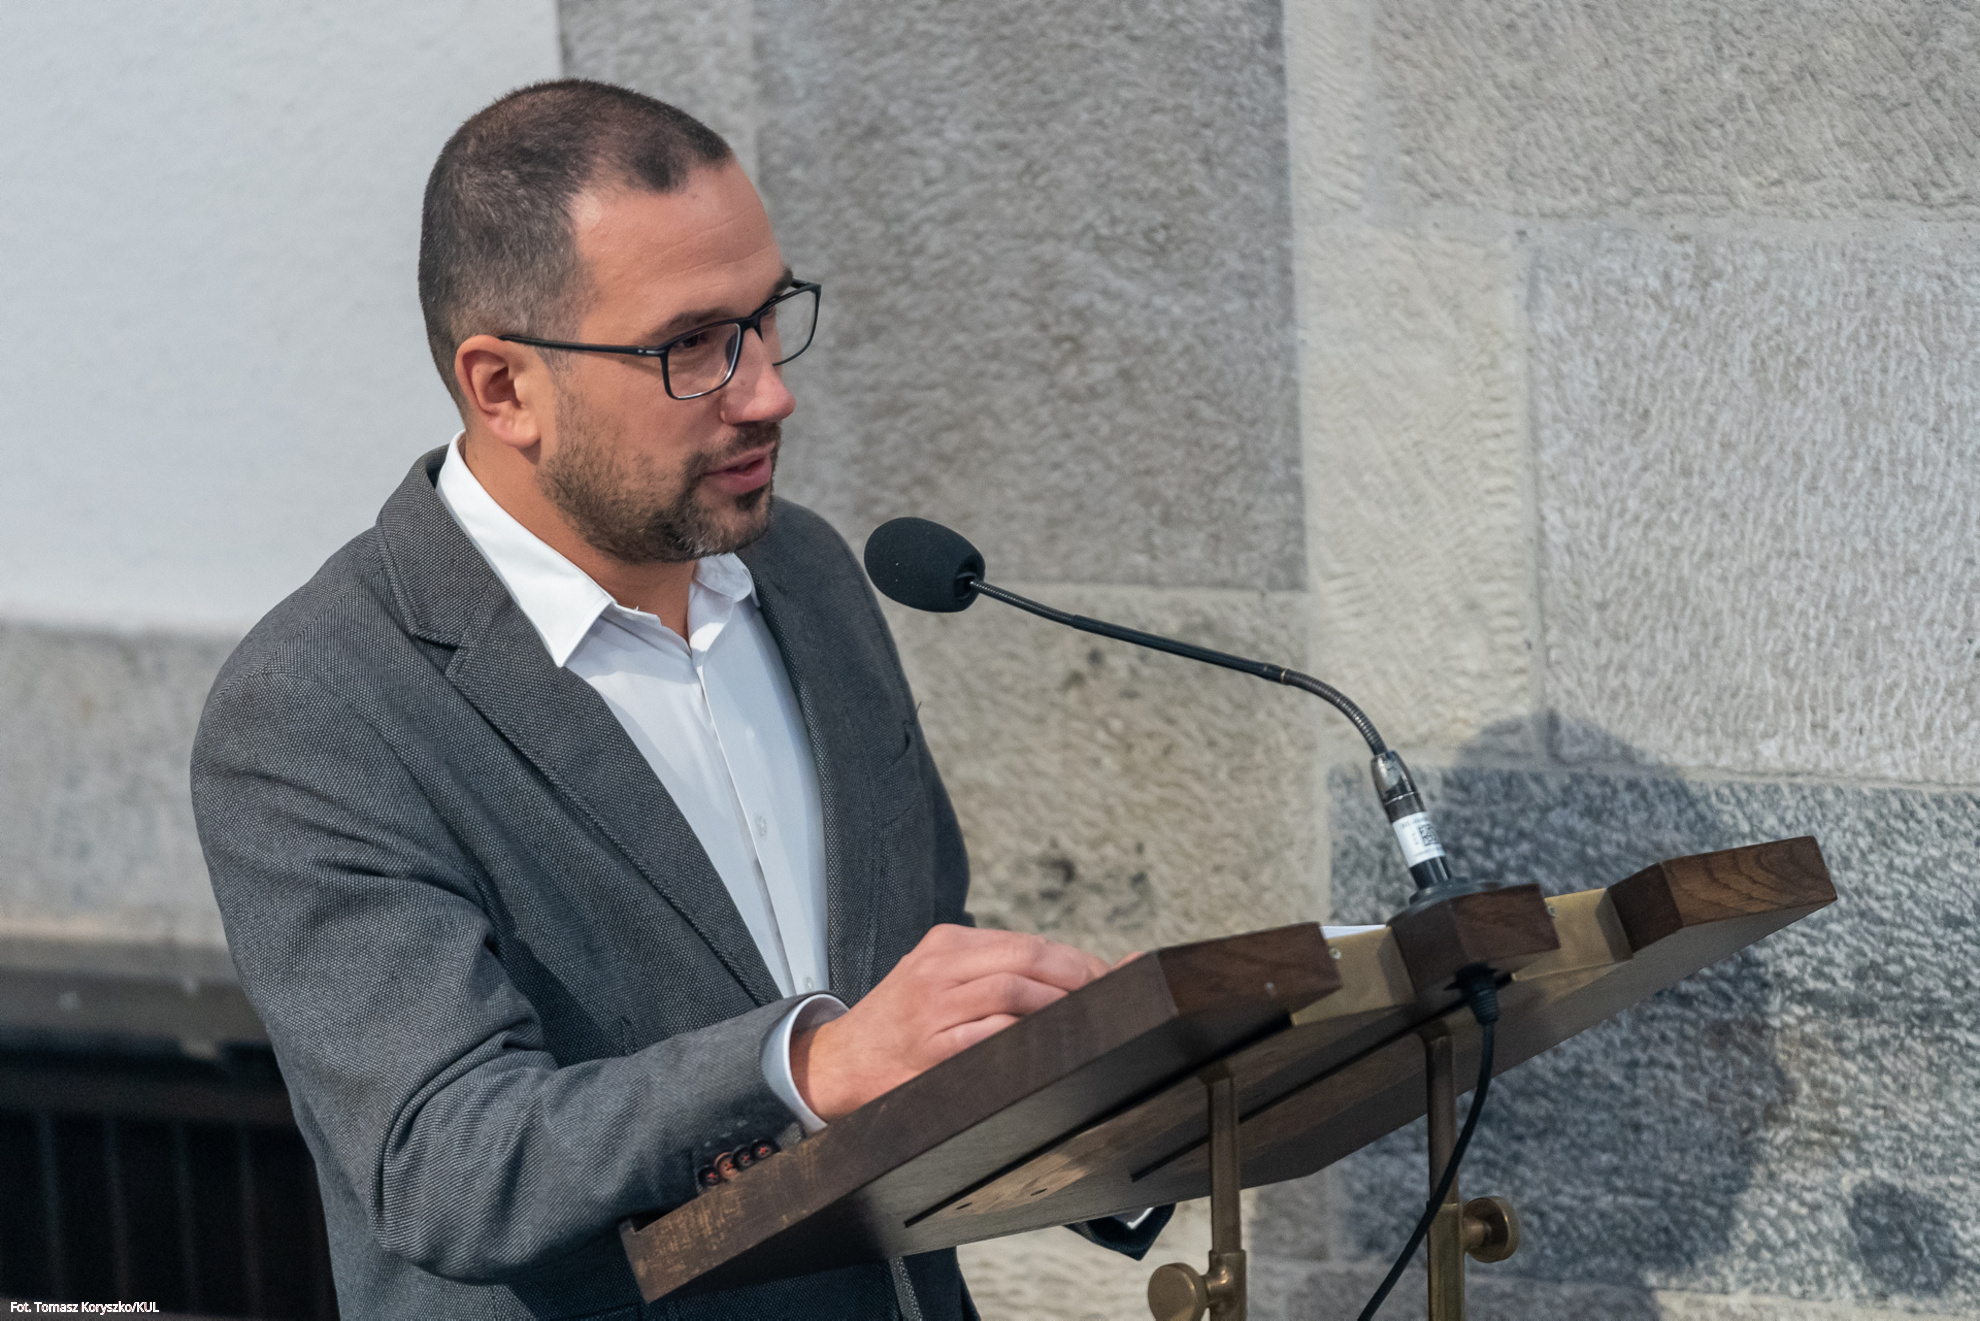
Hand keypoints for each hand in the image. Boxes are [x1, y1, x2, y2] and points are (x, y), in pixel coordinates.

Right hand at [790, 924, 1112, 1120]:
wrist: (839, 1063)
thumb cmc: (902, 1025)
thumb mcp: (938, 980)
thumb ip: (991, 972)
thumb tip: (1068, 977)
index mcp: (947, 944)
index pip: (1029, 943)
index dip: (1077, 962)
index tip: (1109, 979)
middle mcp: (940, 966)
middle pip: (1028, 958)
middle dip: (1079, 979)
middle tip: (1112, 1001)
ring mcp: (933, 1006)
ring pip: (1013, 990)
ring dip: (1059, 1007)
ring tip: (1085, 1025)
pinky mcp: (930, 1046)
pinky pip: (989, 1034)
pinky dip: (1024, 1037)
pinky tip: (1045, 1048)